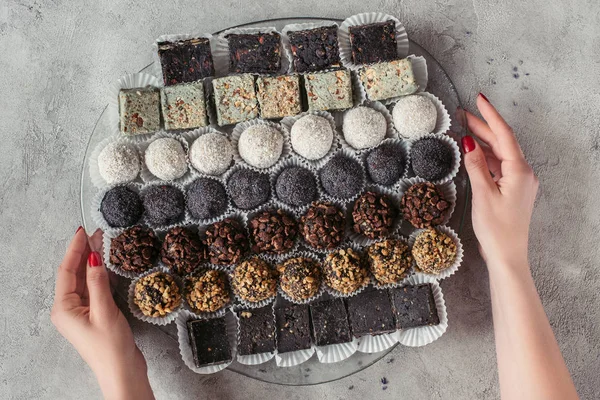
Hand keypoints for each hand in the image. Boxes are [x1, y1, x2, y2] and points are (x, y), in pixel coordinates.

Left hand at [51, 227, 153, 399]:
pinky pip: (94, 289)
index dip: (75, 249)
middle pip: (74, 274)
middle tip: (95, 233)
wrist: (122, 371)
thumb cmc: (110, 347)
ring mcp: (81, 312)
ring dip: (92, 263)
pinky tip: (107, 266)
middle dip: (83, 252)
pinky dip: (99, 276)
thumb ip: (98, 282)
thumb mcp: (104, 311)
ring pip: (84, 280)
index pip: (66, 271)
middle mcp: (68, 309)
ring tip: (101, 243)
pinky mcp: (94, 315)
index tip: (83, 231)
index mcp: (63, 309)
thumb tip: (93, 256)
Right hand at [460, 94, 538, 268]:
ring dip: (483, 142)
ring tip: (464, 130)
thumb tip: (469, 142)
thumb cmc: (496, 228)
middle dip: (483, 126)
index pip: (504, 135)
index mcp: (519, 170)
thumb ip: (476, 165)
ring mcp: (519, 182)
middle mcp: (523, 173)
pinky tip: (473, 154)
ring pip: (500, 154)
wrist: (507, 255)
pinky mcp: (513, 190)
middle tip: (463, 114)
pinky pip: (499, 167)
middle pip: (502, 142)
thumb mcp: (483, 193)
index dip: (490, 115)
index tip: (479, 100)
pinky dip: (486, 158)